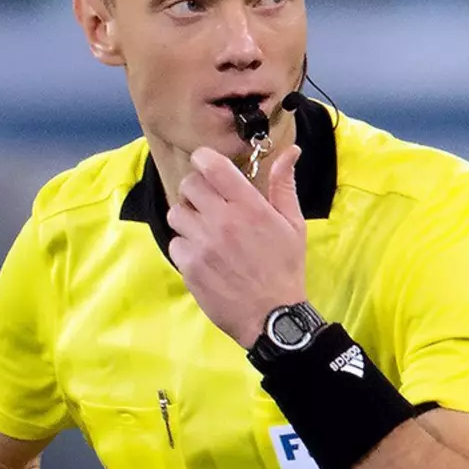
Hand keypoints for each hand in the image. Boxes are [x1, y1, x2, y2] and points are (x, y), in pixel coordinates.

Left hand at [167, 145, 306, 346]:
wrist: (272, 317)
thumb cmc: (285, 269)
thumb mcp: (293, 225)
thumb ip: (284, 185)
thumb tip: (291, 151)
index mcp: (248, 206)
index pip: (211, 165)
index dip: (203, 160)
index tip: (208, 167)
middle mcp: (222, 221)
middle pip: (188, 185)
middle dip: (196, 190)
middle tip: (208, 203)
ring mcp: (202, 244)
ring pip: (176, 213)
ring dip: (187, 218)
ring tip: (204, 231)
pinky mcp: (189, 267)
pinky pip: (175, 243)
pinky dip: (185, 247)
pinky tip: (202, 256)